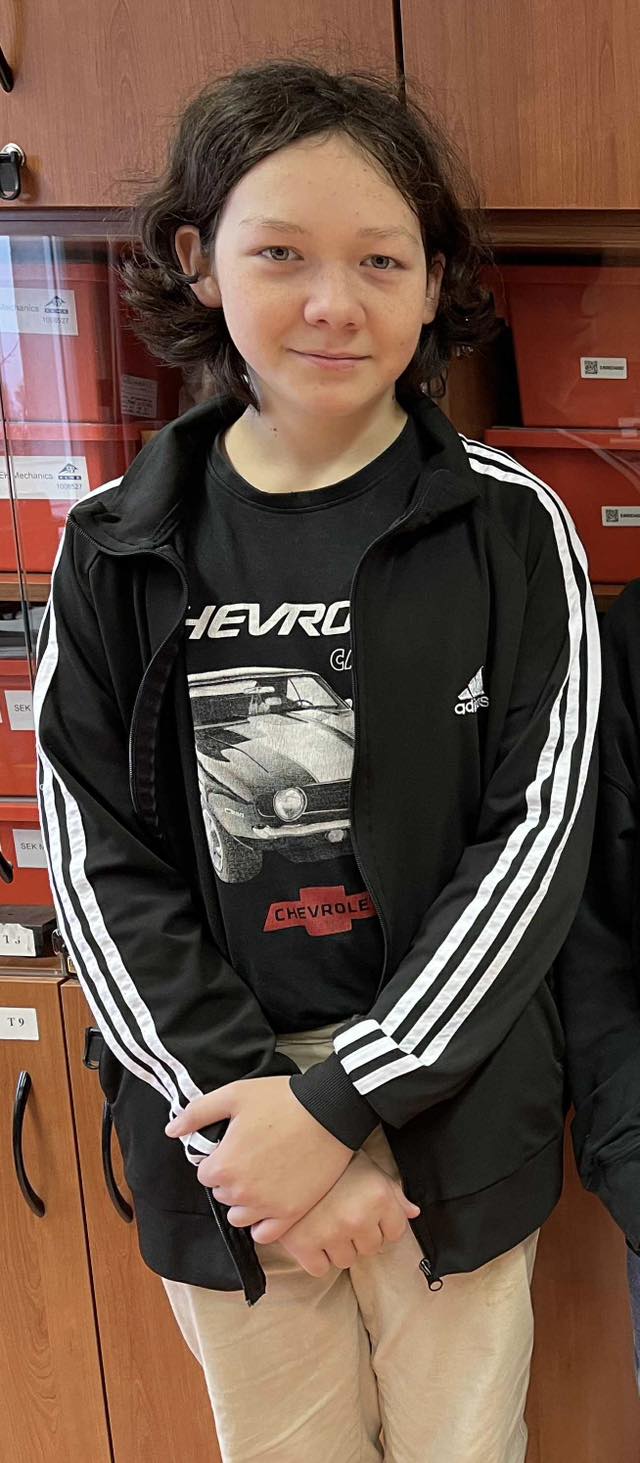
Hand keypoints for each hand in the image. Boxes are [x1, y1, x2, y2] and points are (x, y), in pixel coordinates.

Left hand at [164, 1075, 352, 1228]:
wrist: (328, 1111)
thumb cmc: (279, 1100)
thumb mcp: (233, 1095)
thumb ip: (197, 1113)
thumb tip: (171, 1130)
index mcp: (224, 1166)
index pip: (205, 1174)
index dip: (218, 1159)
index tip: (234, 1146)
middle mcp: (242, 1192)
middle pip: (222, 1194)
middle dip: (231, 1178)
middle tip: (251, 1156)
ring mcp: (267, 1207)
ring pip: (240, 1216)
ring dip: (244, 1202)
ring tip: (261, 1177)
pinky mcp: (291, 1214)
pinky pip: (265, 1235)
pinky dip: (262, 1223)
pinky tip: (270, 1202)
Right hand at [255, 1151, 420, 1276]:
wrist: (291, 1152)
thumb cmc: (334, 1161)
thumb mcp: (369, 1169)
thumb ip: (393, 1192)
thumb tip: (413, 1212)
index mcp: (379, 1197)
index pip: (395, 1233)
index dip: (382, 1224)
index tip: (368, 1212)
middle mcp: (358, 1217)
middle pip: (371, 1249)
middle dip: (360, 1235)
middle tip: (342, 1214)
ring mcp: (331, 1232)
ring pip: (346, 1260)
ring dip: (338, 1247)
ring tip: (326, 1222)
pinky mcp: (303, 1244)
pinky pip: (319, 1269)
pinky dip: (315, 1257)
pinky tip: (311, 1234)